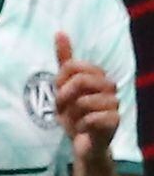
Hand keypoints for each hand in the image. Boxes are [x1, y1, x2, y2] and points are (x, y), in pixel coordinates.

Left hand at [54, 31, 119, 163]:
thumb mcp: (62, 88)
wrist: (83, 143)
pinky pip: (90, 119)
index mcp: (98, 75)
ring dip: (72, 115)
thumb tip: (59, 32)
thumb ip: (64, 61)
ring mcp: (114, 103)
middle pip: (79, 80)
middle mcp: (110, 86)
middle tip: (65, 110)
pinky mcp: (115, 120)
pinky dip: (80, 127)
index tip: (60, 96)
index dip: (60, 83)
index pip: (72, 66)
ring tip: (77, 120)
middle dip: (64, 98)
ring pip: (83, 101)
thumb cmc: (74, 115)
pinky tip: (84, 130)